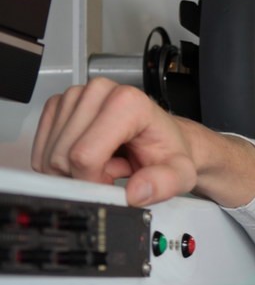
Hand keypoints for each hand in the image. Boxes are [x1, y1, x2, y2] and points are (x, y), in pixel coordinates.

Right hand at [31, 77, 198, 206]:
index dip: (94, 180)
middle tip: (113, 172)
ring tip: (106, 161)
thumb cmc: (168, 151)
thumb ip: (165, 184)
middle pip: (62, 156)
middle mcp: (98, 91)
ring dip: (75, 169)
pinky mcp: (59, 105)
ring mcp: (75, 96)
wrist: (164, 138)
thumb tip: (135, 193)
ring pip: (50, 154)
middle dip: (83, 176)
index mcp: (127, 102)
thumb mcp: (180, 173)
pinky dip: (63, 161)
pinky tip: (91, 155)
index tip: (113, 183)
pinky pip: (43, 149)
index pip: (85, 155)